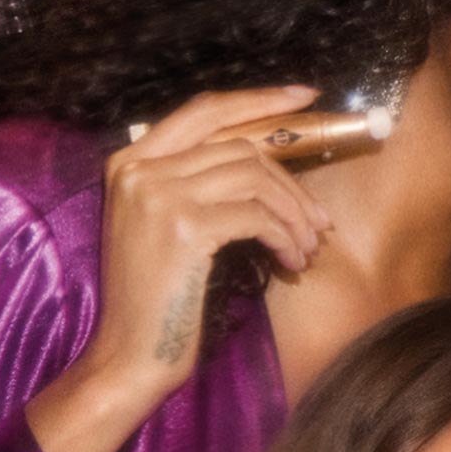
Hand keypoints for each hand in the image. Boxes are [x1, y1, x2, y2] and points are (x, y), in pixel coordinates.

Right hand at [80, 86, 330, 404]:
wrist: (130, 354)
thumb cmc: (159, 299)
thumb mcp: (165, 228)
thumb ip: (197, 185)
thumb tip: (267, 164)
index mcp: (130, 161)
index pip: (204, 110)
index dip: (259, 99)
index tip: (305, 97)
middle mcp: (138, 168)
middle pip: (240, 146)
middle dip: (291, 181)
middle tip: (320, 220)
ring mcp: (158, 194)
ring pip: (255, 177)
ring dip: (294, 214)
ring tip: (308, 248)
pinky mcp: (184, 227)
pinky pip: (257, 216)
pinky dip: (285, 237)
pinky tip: (291, 262)